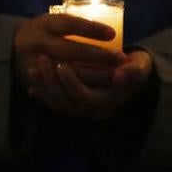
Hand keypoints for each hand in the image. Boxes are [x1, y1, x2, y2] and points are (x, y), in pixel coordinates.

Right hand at [13, 13, 126, 91]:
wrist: (9, 49)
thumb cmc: (41, 32)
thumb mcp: (51, 21)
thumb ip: (73, 24)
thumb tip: (108, 29)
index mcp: (44, 25)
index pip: (70, 24)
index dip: (91, 28)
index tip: (112, 33)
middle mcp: (39, 44)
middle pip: (71, 51)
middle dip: (98, 56)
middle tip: (120, 57)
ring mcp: (36, 65)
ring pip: (69, 73)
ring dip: (95, 75)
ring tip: (116, 73)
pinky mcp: (37, 83)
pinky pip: (62, 89)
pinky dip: (83, 88)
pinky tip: (99, 87)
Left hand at [28, 50, 153, 121]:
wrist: (132, 77)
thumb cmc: (135, 68)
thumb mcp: (140, 68)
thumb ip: (133, 72)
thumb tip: (121, 75)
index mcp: (109, 102)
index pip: (85, 97)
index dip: (71, 83)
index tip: (61, 63)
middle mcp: (94, 111)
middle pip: (68, 102)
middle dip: (52, 82)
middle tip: (41, 59)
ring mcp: (83, 111)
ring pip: (59, 104)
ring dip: (44, 87)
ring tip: (32, 69)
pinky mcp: (75, 106)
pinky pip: (56, 105)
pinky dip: (43, 96)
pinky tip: (31, 85)